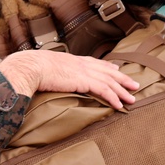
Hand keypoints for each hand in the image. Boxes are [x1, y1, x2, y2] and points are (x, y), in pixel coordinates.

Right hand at [0, 50, 138, 109]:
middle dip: (122, 79)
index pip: (94, 62)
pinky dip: (113, 97)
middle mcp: (80, 64)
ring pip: (109, 81)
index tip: (116, 70)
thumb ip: (50, 70)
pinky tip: (119, 104)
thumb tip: (46, 75)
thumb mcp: (43, 65)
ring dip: (122, 91)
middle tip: (134, 85)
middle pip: (107, 71)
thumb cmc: (31, 68)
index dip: (107, 67)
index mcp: (71, 60)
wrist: (30, 67)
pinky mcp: (83, 81)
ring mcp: (83, 72)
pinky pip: (103, 90)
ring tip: (132, 98)